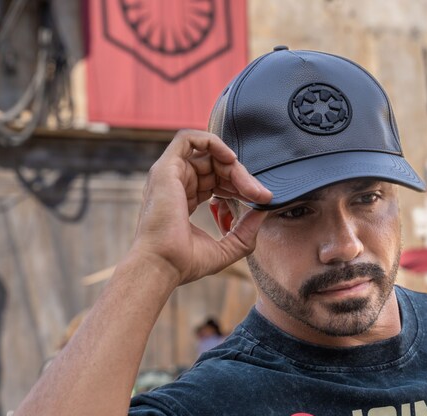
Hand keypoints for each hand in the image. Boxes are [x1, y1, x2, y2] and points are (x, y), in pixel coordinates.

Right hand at [130, 130, 271, 284]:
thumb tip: (263, 212)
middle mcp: (176, 184)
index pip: (217, 181)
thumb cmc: (185, 262)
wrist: (163, 266)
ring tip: (249, 186)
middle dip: (242, 177)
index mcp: (185, 200)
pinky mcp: (166, 168)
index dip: (240, 186)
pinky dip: (212, 142)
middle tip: (261, 194)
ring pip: (208, 155)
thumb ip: (246, 231)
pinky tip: (231, 160)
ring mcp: (170, 175)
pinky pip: (188, 138)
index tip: (260, 199)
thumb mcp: (226, 248)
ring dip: (234, 166)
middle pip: (216, 166)